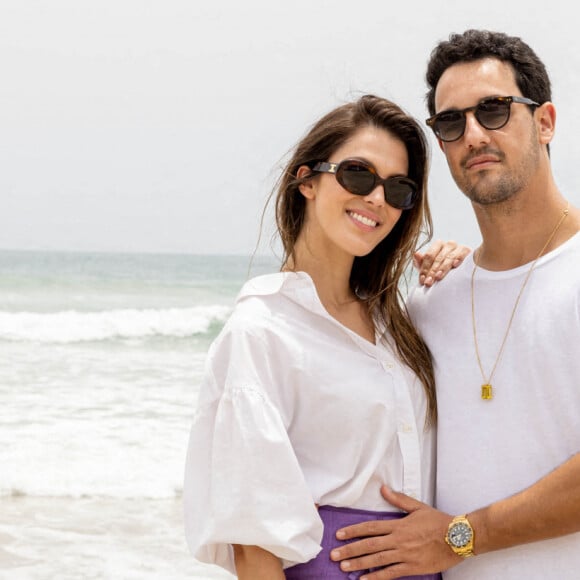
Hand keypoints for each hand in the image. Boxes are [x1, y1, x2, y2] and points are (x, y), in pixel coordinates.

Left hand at [329, 486, 461, 578]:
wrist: (458, 538)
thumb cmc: (438, 521)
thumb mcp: (417, 507)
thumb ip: (398, 499)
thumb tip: (383, 489)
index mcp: (398, 525)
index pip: (370, 527)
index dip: (353, 530)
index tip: (339, 535)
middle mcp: (398, 540)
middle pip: (369, 545)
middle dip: (350, 550)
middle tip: (334, 554)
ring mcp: (404, 555)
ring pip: (377, 560)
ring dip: (359, 564)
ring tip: (344, 567)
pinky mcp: (412, 568)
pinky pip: (391, 574)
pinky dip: (376, 578)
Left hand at [413, 240, 470, 286]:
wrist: (460, 274)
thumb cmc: (441, 269)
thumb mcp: (429, 267)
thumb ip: (421, 262)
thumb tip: (416, 254)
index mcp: (437, 245)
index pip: (429, 256)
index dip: (424, 268)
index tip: (422, 280)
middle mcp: (448, 244)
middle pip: (438, 258)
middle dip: (432, 271)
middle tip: (428, 282)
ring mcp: (458, 247)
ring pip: (449, 257)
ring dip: (443, 268)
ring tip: (438, 277)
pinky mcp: (468, 251)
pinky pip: (462, 253)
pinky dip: (458, 258)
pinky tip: (455, 265)